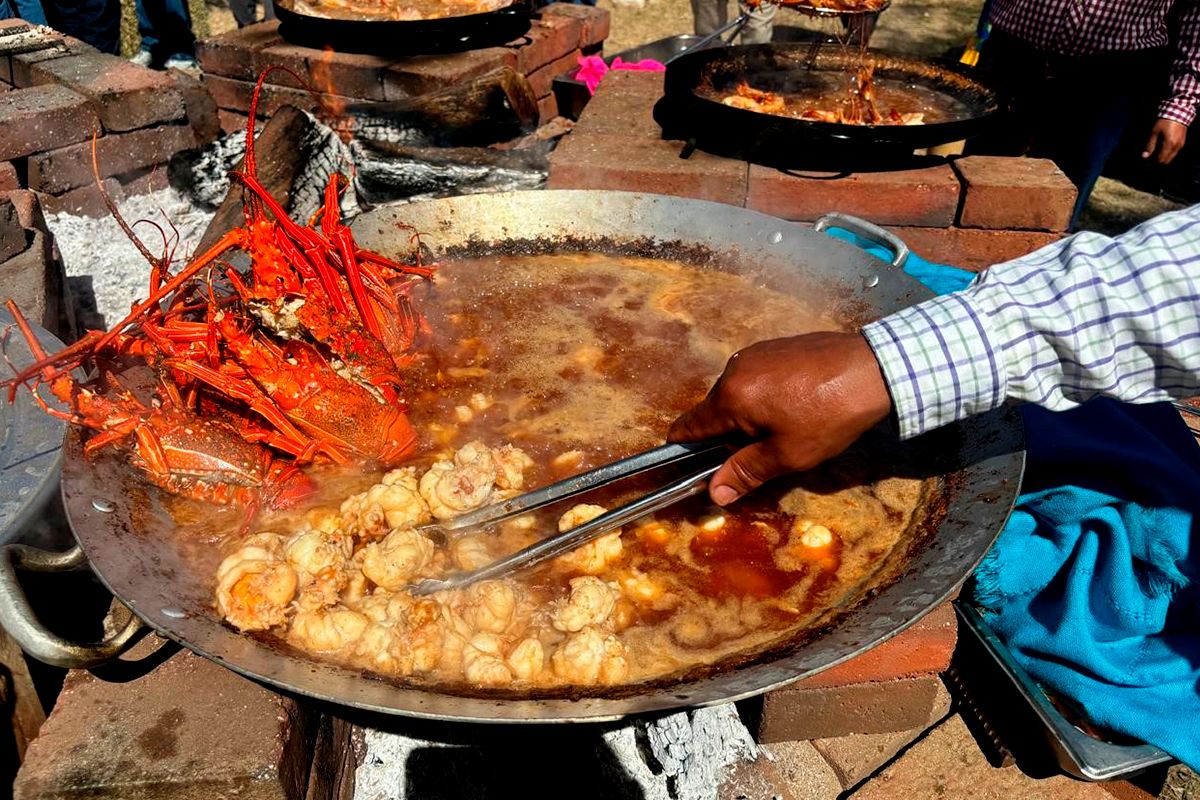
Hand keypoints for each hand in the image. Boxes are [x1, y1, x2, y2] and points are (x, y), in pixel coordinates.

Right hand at [667, 332, 891, 505]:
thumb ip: (746, 472)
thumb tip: (715, 493)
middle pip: (714, 411)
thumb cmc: (829, 415)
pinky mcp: (774, 346)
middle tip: (765, 451)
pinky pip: (755, 376)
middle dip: (729, 435)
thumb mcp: (788, 454)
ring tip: (788, 426)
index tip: (693, 468)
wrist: (873, 368)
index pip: (687, 427)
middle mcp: (734, 369)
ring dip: (749, 414)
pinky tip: (796, 404)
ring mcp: (754, 353)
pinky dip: (764, 394)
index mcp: (730, 397)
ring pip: (736, 394)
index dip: (685, 452)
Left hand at [1143, 118, 1187, 164]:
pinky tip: (1160, 154)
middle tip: (1147, 165)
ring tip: (1152, 161)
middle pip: (1166, 162)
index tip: (1145, 166)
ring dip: (1162, 161)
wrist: (1178, 112)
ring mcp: (1180, 145)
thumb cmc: (1164, 121)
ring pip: (1171, 159)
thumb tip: (1144, 157)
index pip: (1160, 161)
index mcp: (1169, 144)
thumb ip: (1150, 145)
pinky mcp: (1182, 143)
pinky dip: (1166, 156)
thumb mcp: (1154, 132)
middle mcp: (1176, 147)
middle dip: (1156, 165)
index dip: (1152, 165)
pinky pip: (1174, 154)